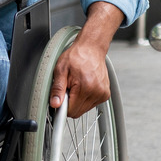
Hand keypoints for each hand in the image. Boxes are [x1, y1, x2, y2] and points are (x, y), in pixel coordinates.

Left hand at [49, 2, 123, 118]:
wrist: (91, 49)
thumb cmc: (76, 56)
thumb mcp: (60, 70)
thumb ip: (57, 89)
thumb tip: (55, 104)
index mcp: (85, 87)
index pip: (71, 111)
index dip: (62, 106)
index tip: (59, 100)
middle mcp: (96, 92)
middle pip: (77, 112)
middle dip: (70, 103)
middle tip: (68, 88)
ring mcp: (102, 94)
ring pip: (84, 109)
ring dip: (78, 101)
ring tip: (76, 86)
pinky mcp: (105, 94)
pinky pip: (91, 105)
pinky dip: (85, 99)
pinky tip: (84, 86)